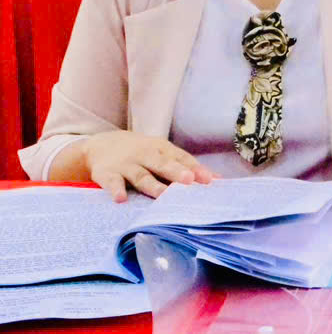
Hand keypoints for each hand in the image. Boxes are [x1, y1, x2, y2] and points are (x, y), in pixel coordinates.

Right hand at [79, 131, 215, 202]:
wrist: (101, 145)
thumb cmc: (140, 153)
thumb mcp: (161, 153)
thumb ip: (185, 166)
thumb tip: (217, 180)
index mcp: (161, 148)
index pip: (181, 158)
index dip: (195, 169)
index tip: (209, 180)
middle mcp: (145, 155)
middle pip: (162, 164)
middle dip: (176, 172)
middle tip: (189, 181)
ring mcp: (126, 164)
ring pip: (141, 176)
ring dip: (152, 185)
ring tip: (163, 195)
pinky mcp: (107, 174)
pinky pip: (112, 183)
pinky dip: (116, 190)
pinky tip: (121, 199)